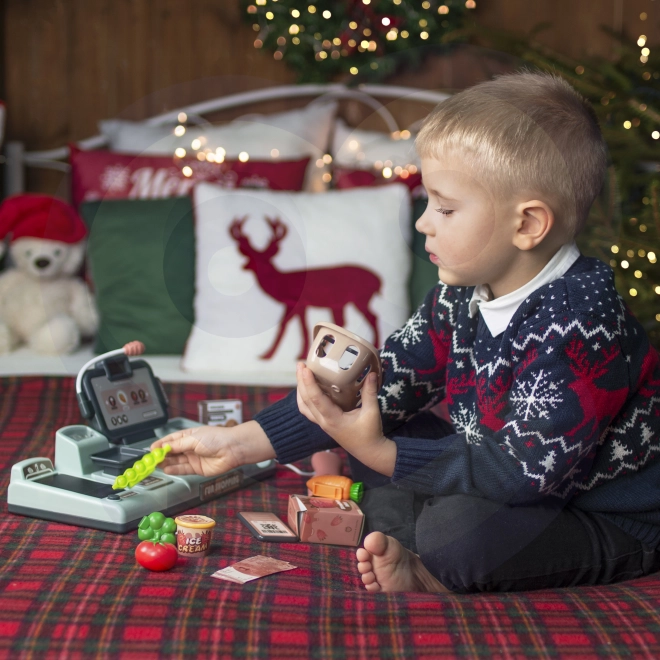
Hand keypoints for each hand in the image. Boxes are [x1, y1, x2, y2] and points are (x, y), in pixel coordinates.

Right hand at [150, 420, 274, 477]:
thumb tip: (164, 448)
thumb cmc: (217, 438)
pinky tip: (166, 469)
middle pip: (172, 452)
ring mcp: (194, 458)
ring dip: (166, 463)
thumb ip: (178, 445)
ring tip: (156, 465)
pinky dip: (174, 470)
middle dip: (161, 455)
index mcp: (189, 435)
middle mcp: (190, 446)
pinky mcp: (198, 469)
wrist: (233, 449)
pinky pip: (183, 470)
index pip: (171, 440)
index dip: (160, 445)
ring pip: (176, 461)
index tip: (151, 449)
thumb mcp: (194, 438)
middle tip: (150, 460)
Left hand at [296, 363, 395, 475]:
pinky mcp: (325, 423)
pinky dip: (305, 398)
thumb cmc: (370, 434)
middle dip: (301, 382)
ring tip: (301, 374)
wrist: (369, 452)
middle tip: (300, 364)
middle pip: (305, 401)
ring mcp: (322, 423)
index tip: (305, 368)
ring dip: (300, 390)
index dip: (309, 383)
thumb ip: (370, 393)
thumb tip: (371, 373)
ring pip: (303, 406)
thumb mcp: (372, 412)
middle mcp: (324, 421)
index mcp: (333, 419)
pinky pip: (308, 410)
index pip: (316, 399)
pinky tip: (308, 388)